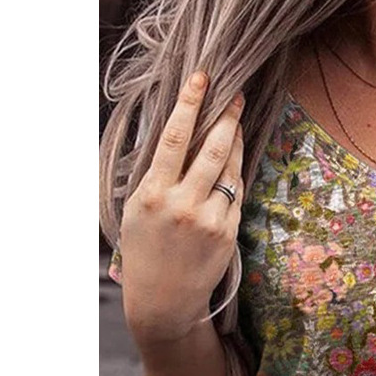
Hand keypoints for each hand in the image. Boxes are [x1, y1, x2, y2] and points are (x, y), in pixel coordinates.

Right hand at [118, 70, 244, 342]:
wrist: (164, 297)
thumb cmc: (146, 248)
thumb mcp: (138, 208)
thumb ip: (158, 175)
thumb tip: (181, 135)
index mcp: (153, 193)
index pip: (175, 138)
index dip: (190, 104)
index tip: (202, 78)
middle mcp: (183, 204)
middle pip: (212, 148)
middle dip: (227, 117)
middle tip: (236, 94)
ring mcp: (210, 219)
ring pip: (230, 168)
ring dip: (236, 140)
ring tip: (237, 120)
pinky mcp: (229, 232)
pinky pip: (236, 192)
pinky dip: (235, 173)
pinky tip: (234, 161)